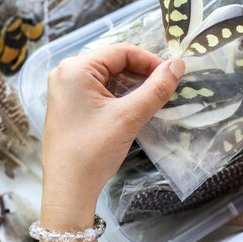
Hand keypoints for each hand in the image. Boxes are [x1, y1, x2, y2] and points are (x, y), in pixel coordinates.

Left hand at [41, 43, 183, 226]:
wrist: (68, 189)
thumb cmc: (93, 151)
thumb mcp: (128, 117)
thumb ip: (156, 89)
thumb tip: (178, 64)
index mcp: (75, 69)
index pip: (121, 52)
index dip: (150, 61)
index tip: (173, 75)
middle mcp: (65, 74)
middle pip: (113, 63)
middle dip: (141, 73)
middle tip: (165, 88)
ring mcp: (64, 91)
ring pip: (107, 78)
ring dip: (131, 86)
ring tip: (153, 99)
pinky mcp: (68, 106)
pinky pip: (98, 91)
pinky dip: (118, 96)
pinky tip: (133, 109)